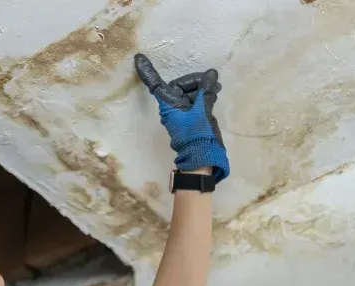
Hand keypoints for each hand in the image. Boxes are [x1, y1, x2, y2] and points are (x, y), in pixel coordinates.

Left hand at [134, 54, 229, 182]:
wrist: (203, 157)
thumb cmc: (196, 135)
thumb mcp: (202, 111)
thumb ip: (206, 92)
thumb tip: (211, 73)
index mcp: (169, 105)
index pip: (156, 84)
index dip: (148, 71)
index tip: (139, 59)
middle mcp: (173, 107)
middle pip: (180, 86)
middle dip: (195, 81)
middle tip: (211, 81)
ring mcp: (183, 112)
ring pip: (191, 93)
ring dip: (203, 88)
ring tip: (216, 87)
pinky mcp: (193, 117)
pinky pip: (196, 100)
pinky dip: (205, 95)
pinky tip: (215, 91)